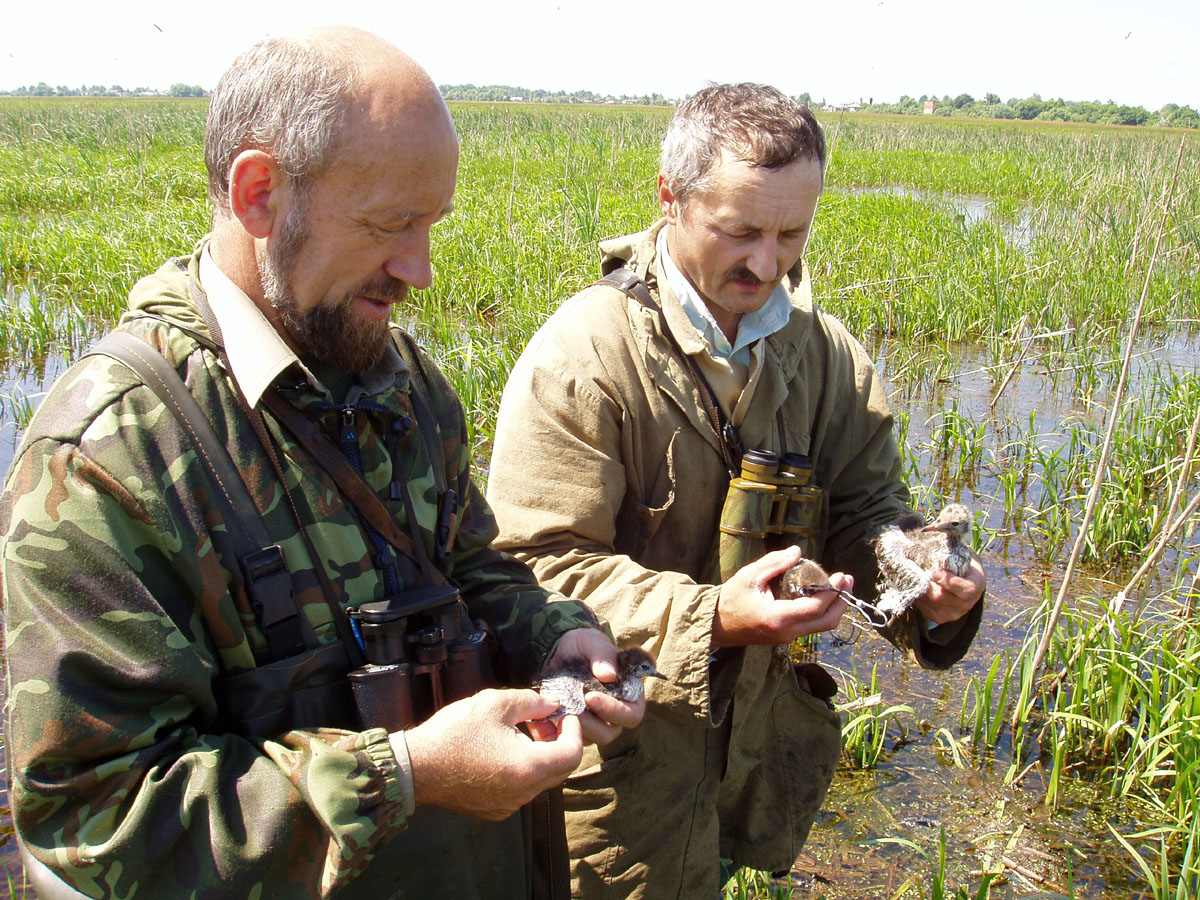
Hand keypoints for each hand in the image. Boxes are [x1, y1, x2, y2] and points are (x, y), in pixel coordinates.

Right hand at [405, 688, 582, 820]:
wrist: (415, 768)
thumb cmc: (453, 734)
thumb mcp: (494, 704)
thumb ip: (530, 702)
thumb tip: (552, 704)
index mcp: (529, 767)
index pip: (573, 754)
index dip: (574, 730)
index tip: (563, 714)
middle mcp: (524, 793)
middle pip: (560, 769)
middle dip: (558, 741)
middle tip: (541, 719)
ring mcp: (509, 805)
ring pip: (541, 780)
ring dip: (540, 755)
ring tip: (520, 731)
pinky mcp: (494, 810)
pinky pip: (522, 789)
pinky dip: (523, 769)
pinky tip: (504, 750)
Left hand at [541, 628, 645, 744]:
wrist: (557, 650)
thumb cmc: (582, 646)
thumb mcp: (592, 642)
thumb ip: (603, 655)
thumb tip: (609, 675)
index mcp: (628, 694)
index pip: (632, 714)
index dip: (616, 711)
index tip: (592, 698)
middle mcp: (614, 713)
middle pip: (611, 732)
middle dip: (592, 723)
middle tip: (573, 708)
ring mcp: (593, 722)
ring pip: (590, 738)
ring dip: (576, 727)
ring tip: (561, 709)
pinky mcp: (573, 726)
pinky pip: (569, 737)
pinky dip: (560, 728)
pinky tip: (550, 713)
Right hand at [712, 546, 848, 646]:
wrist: (715, 624)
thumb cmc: (730, 599)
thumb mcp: (749, 576)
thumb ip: (774, 563)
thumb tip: (797, 552)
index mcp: (778, 618)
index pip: (816, 607)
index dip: (832, 591)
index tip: (840, 575)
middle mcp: (787, 632)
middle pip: (827, 622)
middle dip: (842, 601)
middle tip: (847, 580)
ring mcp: (787, 637)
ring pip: (822, 626)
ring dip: (835, 607)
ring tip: (840, 586)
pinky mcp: (785, 637)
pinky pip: (812, 626)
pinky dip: (822, 611)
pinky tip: (822, 595)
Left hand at [916, 553, 984, 624]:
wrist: (967, 581)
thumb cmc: (964, 563)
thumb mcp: (965, 554)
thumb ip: (953, 548)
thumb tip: (936, 533)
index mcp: (975, 586)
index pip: (964, 589)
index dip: (949, 582)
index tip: (935, 572)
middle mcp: (966, 604)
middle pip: (942, 598)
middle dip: (926, 585)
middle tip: (913, 572)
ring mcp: (953, 613)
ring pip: (931, 604)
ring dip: (918, 591)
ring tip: (909, 578)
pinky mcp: (941, 618)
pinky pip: (925, 610)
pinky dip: (917, 598)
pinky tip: (912, 587)